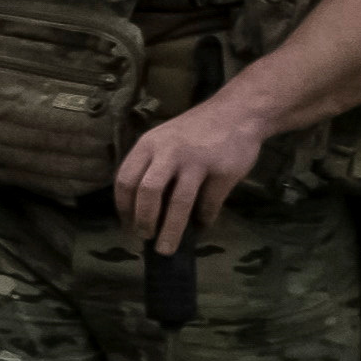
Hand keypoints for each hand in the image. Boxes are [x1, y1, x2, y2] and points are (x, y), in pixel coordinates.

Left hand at [115, 94, 272, 254]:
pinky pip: (209, 204)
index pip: (125, 179)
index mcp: (148, 145)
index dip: (123, 206)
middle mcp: (168, 152)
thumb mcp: (164, 140)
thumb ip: (152, 166)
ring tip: (167, 248)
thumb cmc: (195, 132)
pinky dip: (203, 220)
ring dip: (171, 230)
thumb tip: (140, 209)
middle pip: (148, 192)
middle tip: (144, 238)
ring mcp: (196, 162)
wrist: (237, 112)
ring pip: (178, 203)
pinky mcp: (222, 172)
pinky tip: (201, 226)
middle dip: (143, 220)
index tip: (126, 226)